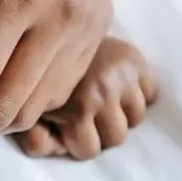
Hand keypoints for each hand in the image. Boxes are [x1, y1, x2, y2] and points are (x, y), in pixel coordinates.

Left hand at [13, 38, 157, 159]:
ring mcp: (123, 75)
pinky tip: (115, 84)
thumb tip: (48, 148)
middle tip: (86, 113)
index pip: (90, 150)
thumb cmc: (39, 80)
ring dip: (121, 113)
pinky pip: (151, 94)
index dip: (78, 143)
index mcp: (75, 108)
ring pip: (137, 117)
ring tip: (101, 98)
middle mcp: (103, 91)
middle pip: (118, 138)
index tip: (68, 127)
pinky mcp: (136, 59)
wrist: (50, 30)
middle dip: (102, 132)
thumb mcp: (30, 114)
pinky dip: (137, 93)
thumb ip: (37, 141)